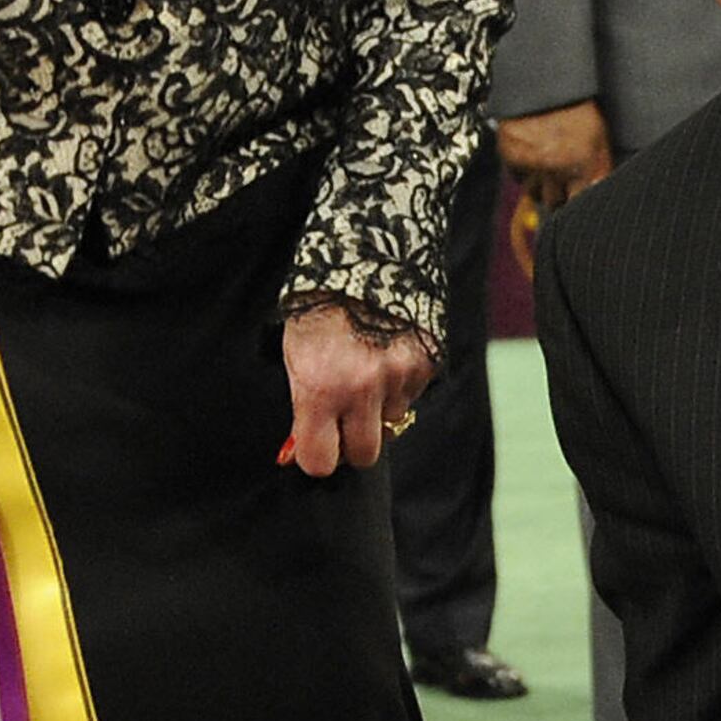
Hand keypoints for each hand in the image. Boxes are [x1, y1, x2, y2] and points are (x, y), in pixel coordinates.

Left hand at [281, 301, 432, 475]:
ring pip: (391, 422)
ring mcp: (398, 379)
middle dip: (353, 442)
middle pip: (365, 454)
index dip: (318, 457)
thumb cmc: (318, 310)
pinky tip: (386, 354)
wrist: (363, 259)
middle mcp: (361, 390)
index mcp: (320, 389)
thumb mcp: (296, 357)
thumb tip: (297, 452)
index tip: (317, 446)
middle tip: (344, 418)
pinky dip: (399, 384)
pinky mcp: (424, 366)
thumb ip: (302, 406)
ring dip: (379, 408)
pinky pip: (411, 396)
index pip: (320, 461)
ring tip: (366, 370)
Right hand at [496, 100, 612, 212]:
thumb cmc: (579, 110)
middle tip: (561, 184)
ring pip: (533, 193)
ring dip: (539, 187)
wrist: (546, 84)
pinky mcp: (510, 154)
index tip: (573, 204)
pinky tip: (532, 156)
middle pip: (552, 203)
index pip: (576, 206)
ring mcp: (530, 164)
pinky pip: (516, 177)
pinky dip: (523, 171)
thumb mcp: (600, 140)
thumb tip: (597, 195)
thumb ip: (600, 170)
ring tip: (547, 169)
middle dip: (557, 197)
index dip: (575, 207)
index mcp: (580, 169)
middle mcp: (554, 171)